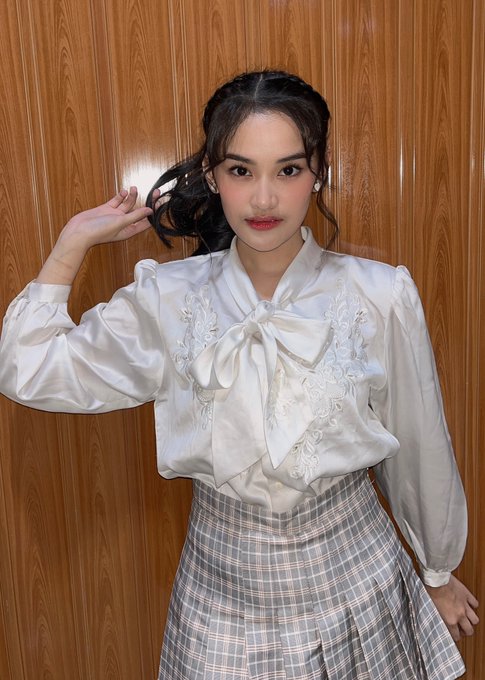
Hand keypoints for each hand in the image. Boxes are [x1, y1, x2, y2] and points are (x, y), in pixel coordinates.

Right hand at [36, 187, 158, 284]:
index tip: (161, 203)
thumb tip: (149, 211)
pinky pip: (116, 202)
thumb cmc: (98, 231)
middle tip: (155, 192)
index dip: (154, 213)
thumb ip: (135, 216)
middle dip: (147, 202)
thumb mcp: (120, 223)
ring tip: (133, 188)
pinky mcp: (106, 210)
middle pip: (139, 212)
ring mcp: (114, 216)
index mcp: (129, 231)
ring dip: (132, 197)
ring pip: (127, 205)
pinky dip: (120, 196)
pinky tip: (123, 191)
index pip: (146, 222)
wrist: (78, 232)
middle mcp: (123, 223)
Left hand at [425, 575, 478, 641]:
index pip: (456, 635)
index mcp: (450, 620)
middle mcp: (459, 615)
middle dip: (467, 631)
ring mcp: (465, 605)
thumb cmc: (430, 592)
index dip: (456, 637)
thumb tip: (435, 622)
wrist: (436, 580)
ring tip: (467, 618)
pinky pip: (475, 603)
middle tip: (463, 629)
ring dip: (471, 620)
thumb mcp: (431, 609)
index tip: (454, 635)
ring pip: (475, 619)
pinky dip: (473, 605)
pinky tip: (469, 604)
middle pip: (469, 630)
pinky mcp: (467, 595)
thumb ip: (437, 618)